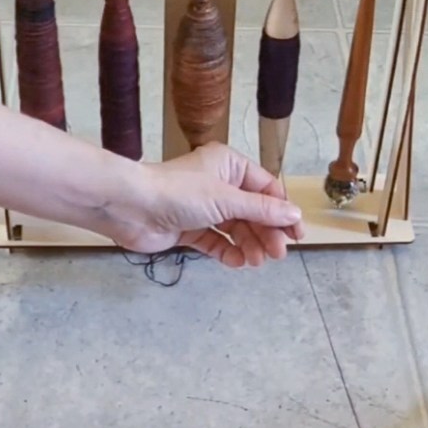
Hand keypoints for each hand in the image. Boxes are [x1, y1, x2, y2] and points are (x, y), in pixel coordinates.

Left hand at [107, 143, 305, 267]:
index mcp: (230, 165)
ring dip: (249, 245)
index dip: (282, 213)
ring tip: (256, 261)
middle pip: (253, 212)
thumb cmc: (178, 192)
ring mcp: (204, 208)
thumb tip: (294, 215)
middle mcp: (219, 185)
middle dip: (266, 233)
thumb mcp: (227, 199)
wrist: (131, 207)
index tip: (296, 235)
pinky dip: (228, 252)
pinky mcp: (190, 229)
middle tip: (277, 254)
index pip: (266, 190)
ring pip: (236, 229)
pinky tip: (238, 262)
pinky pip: (217, 242)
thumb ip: (262, 210)